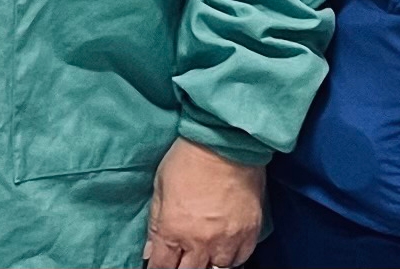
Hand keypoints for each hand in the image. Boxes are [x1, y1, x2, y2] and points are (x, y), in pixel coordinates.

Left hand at [145, 136, 265, 268]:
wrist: (226, 142)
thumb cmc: (189, 158)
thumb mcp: (160, 187)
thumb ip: (155, 224)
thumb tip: (150, 251)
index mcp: (173, 229)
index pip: (162, 266)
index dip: (158, 267)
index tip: (160, 263)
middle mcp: (200, 241)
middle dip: (183, 267)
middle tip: (182, 256)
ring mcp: (227, 239)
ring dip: (208, 263)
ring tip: (205, 252)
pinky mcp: (249, 232)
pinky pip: (241, 258)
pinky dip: (231, 257)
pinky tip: (224, 248)